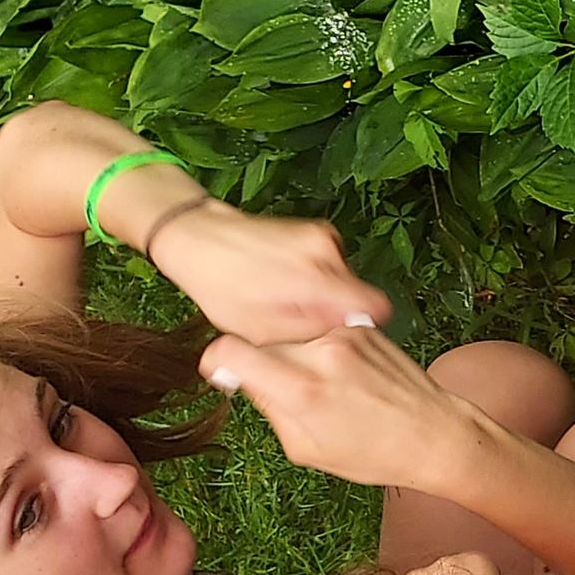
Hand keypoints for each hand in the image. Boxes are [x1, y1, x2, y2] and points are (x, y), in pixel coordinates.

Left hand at [150, 201, 391, 345]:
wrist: (198, 236)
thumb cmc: (220, 287)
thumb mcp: (258, 331)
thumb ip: (305, 339)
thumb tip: (343, 345)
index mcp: (316, 279)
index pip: (376, 309)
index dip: (361, 329)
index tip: (338, 338)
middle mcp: (327, 252)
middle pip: (359, 296)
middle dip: (336, 313)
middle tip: (299, 323)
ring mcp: (324, 236)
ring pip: (346, 282)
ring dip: (324, 296)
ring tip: (285, 301)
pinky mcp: (318, 229)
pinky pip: (332, 265)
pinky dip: (316, 278)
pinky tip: (284, 282)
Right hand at [201, 322, 482, 493]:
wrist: (436, 433)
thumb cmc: (371, 454)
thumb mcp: (306, 447)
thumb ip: (271, 407)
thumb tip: (244, 377)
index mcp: (299, 388)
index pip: (230, 349)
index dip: (220, 362)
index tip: (224, 373)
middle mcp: (321, 353)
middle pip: (264, 343)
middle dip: (266, 365)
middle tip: (291, 394)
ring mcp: (345, 335)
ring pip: (296, 338)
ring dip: (300, 358)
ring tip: (331, 390)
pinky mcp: (364, 328)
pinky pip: (325, 335)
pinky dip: (328, 353)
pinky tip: (352, 379)